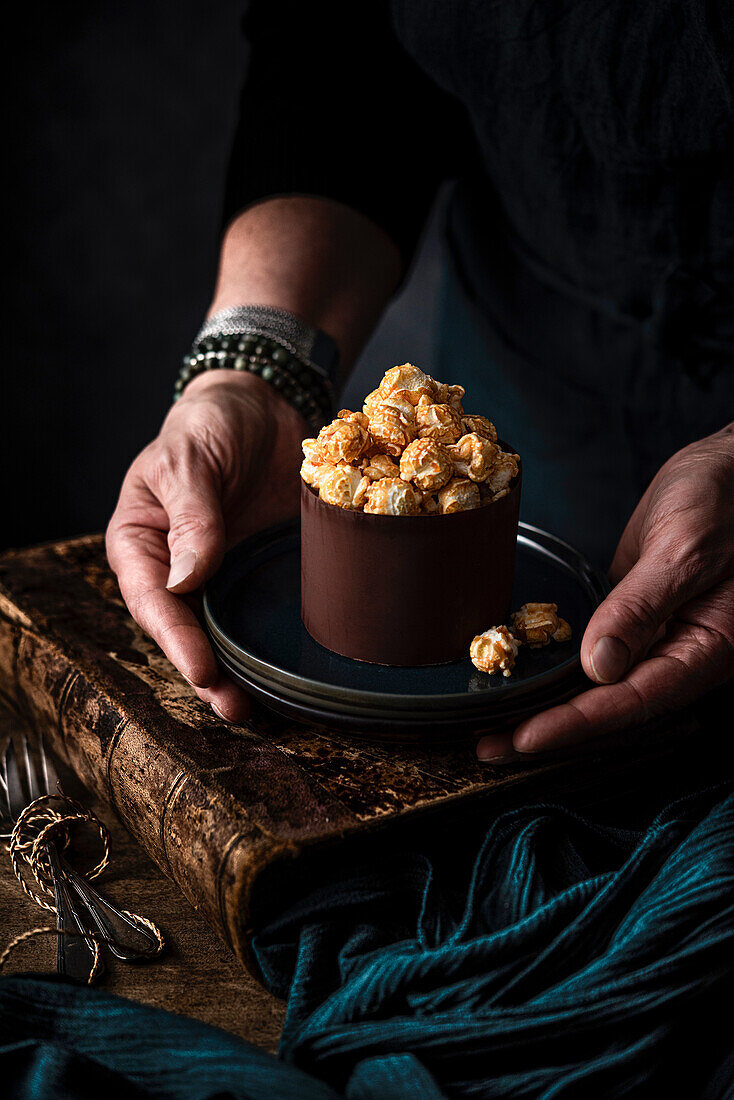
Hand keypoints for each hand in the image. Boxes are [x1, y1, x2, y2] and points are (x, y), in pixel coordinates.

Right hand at [106, 370, 304, 720]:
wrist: (266, 404)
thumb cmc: (210, 424)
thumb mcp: (191, 459)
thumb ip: (191, 515)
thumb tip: (187, 579)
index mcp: (143, 541)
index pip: (152, 599)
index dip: (175, 638)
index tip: (201, 667)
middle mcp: (178, 567)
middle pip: (186, 629)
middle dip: (206, 672)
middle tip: (233, 707)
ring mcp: (224, 572)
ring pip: (225, 630)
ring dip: (239, 670)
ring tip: (257, 707)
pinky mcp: (263, 570)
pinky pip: (265, 610)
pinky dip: (273, 641)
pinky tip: (289, 668)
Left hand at [477, 423, 733, 761]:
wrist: (729, 469)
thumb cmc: (725, 501)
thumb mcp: (685, 550)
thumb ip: (642, 607)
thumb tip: (598, 665)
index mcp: (707, 649)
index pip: (634, 701)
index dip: (577, 724)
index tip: (526, 737)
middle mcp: (680, 654)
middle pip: (611, 707)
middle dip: (550, 729)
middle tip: (489, 746)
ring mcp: (655, 637)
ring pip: (599, 687)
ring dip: (549, 706)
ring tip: (494, 725)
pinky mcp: (634, 617)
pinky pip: (596, 654)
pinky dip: (559, 671)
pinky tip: (526, 681)